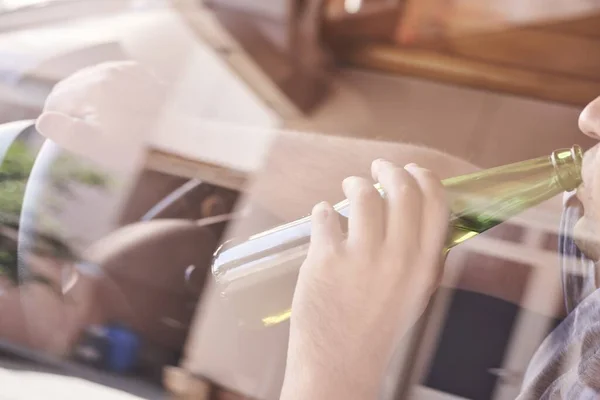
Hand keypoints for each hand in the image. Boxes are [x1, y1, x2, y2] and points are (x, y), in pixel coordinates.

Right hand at [36, 61, 166, 165]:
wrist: (182, 139)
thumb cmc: (141, 147)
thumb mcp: (101, 146)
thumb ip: (68, 133)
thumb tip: (43, 120)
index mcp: (96, 86)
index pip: (59, 97)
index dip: (55, 117)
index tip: (61, 135)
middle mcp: (112, 71)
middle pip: (75, 85)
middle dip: (70, 105)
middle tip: (76, 129)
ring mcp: (129, 70)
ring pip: (94, 79)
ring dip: (88, 97)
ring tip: (95, 121)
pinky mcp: (143, 73)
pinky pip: (114, 78)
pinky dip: (108, 90)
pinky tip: (115, 110)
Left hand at [282, 159, 448, 399]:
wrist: (341, 363)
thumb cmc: (377, 327)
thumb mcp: (414, 293)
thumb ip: (420, 254)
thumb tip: (413, 211)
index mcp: (426, 265)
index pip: (437, 202)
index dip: (424, 177)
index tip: (411, 170)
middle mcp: (399, 258)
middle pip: (403, 189)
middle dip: (389, 169)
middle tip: (377, 168)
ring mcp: (362, 259)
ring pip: (364, 194)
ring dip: (355, 184)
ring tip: (349, 188)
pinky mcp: (327, 260)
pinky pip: (326, 215)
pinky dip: (323, 211)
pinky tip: (324, 217)